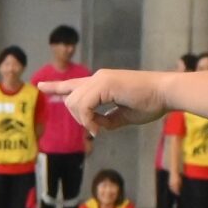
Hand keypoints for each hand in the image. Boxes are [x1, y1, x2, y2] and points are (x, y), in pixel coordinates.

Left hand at [42, 68, 168, 134]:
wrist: (166, 93)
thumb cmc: (151, 103)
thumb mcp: (125, 115)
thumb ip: (108, 120)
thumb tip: (96, 127)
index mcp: (102, 83)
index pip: (73, 84)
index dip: (56, 87)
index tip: (41, 86)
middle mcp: (98, 77)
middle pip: (70, 100)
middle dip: (78, 118)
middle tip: (98, 129)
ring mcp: (101, 79)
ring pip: (74, 103)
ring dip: (83, 120)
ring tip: (101, 128)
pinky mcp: (105, 84)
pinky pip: (84, 106)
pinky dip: (88, 120)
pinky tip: (99, 128)